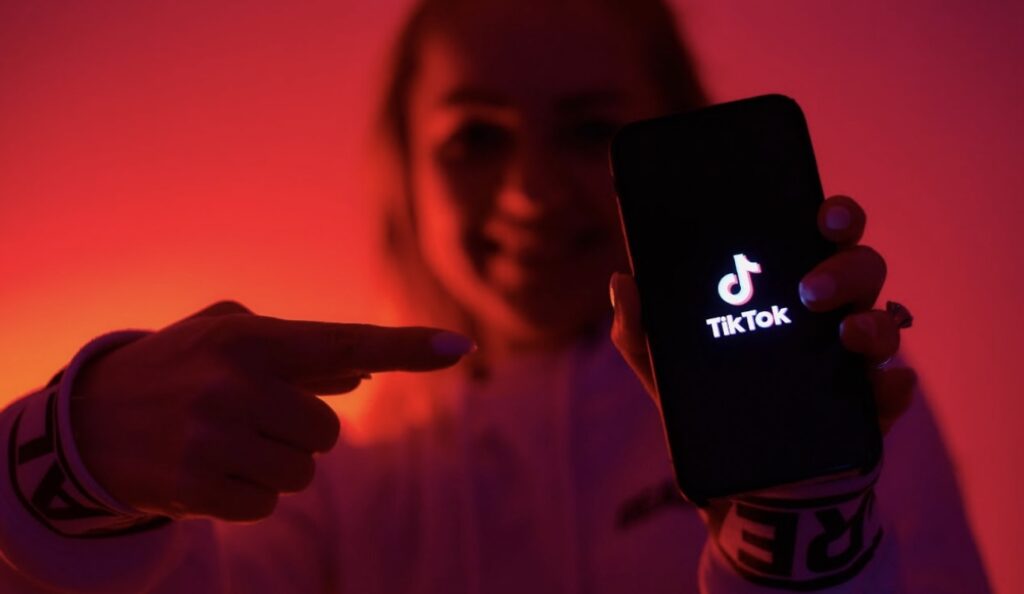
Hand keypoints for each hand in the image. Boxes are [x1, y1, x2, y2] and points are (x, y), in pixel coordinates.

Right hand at [71, 301, 473, 520]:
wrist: (89, 423)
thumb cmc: (179, 368)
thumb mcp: (227, 337)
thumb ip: (300, 353)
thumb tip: (363, 370)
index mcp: (251, 336)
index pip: (345, 341)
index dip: (408, 346)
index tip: (462, 346)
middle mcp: (235, 381)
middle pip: (327, 432)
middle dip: (300, 433)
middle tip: (251, 420)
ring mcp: (214, 436)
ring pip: (302, 472)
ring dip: (275, 466)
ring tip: (226, 444)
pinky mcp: (198, 486)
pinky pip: (267, 503)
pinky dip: (248, 494)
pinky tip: (209, 471)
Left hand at [609, 195, 915, 434]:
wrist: (737, 474)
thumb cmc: (708, 397)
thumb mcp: (664, 364)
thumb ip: (638, 327)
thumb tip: (622, 281)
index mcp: (789, 287)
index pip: (825, 236)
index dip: (837, 216)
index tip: (825, 214)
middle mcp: (832, 313)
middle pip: (862, 270)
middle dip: (845, 268)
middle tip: (808, 289)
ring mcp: (853, 360)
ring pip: (883, 323)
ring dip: (873, 323)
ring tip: (844, 333)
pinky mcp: (866, 409)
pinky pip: (893, 392)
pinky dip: (895, 387)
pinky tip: (885, 385)